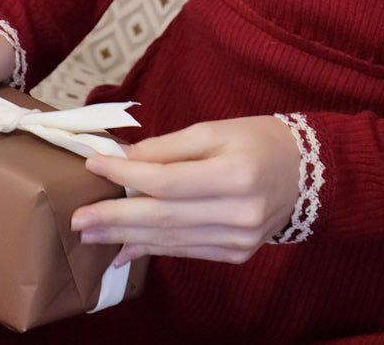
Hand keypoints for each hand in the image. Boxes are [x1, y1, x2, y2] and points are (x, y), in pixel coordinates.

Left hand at [71, 116, 301, 265]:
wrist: (306, 171)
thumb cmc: (258, 139)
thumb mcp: (216, 128)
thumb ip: (170, 145)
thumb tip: (125, 157)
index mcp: (236, 173)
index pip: (168, 180)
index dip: (127, 174)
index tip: (94, 165)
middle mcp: (239, 212)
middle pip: (164, 216)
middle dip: (116, 217)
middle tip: (77, 218)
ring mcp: (239, 239)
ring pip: (171, 239)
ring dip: (125, 237)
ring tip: (89, 233)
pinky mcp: (236, 254)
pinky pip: (186, 251)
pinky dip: (153, 249)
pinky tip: (124, 249)